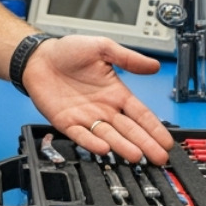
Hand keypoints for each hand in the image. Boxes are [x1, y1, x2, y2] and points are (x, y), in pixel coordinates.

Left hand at [20, 35, 173, 164]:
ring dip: (123, 147)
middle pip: (129, 130)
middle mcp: (104, 109)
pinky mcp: (67, 123)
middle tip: (159, 158)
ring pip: (109, 136)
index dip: (155, 128)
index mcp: (116, 93)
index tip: (167, 141)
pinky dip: (92, 143)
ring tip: (137, 156)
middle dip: (146, 144)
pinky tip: (104, 148)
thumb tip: (154, 65)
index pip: (141, 114)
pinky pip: (81, 136)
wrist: (38, 57)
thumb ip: (127, 58)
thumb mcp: (102, 47)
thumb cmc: (68, 51)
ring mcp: (86, 118)